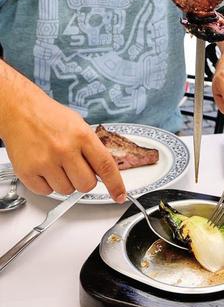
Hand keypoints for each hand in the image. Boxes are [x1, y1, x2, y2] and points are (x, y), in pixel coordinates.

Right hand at [2, 81, 125, 202]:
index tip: (119, 195)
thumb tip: (101, 171)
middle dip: (84, 180)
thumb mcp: (78, 125)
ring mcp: (46, 162)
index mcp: (82, 135)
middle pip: (86, 185)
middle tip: (75, 168)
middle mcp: (65, 149)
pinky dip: (47, 184)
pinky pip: (46, 192)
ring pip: (66, 191)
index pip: (105, 166)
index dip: (115, 184)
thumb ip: (91, 147)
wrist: (20, 110)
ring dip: (64, 182)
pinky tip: (44, 167)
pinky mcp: (28, 172)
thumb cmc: (50, 117)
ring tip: (56, 163)